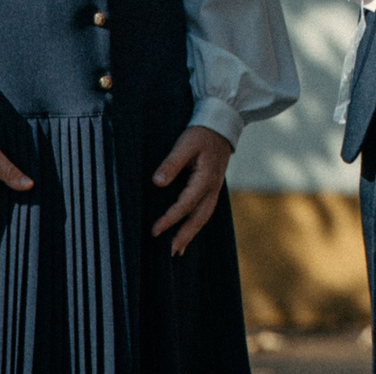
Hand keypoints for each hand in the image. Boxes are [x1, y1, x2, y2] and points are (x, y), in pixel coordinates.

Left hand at [150, 127, 232, 254]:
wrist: (222, 124)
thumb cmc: (201, 133)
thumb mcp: (185, 144)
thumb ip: (172, 163)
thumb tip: (157, 182)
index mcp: (206, 178)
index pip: (186, 204)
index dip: (170, 218)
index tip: (154, 231)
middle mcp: (212, 187)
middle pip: (199, 217)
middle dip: (185, 235)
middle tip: (171, 252)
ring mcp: (215, 187)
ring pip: (204, 216)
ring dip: (192, 233)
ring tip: (178, 250)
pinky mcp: (213, 186)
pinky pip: (206, 209)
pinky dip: (197, 223)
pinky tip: (188, 231)